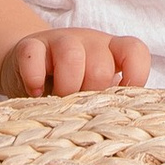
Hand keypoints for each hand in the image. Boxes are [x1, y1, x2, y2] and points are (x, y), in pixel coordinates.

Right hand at [0, 28, 149, 96]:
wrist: (28, 65)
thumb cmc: (71, 85)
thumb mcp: (94, 90)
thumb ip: (109, 99)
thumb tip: (123, 124)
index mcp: (111, 51)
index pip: (135, 51)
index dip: (135, 75)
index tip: (120, 102)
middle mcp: (89, 42)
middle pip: (101, 65)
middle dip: (90, 94)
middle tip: (79, 109)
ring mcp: (58, 40)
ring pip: (71, 55)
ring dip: (66, 86)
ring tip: (58, 103)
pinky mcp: (29, 46)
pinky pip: (33, 55)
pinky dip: (34, 78)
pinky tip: (35, 93)